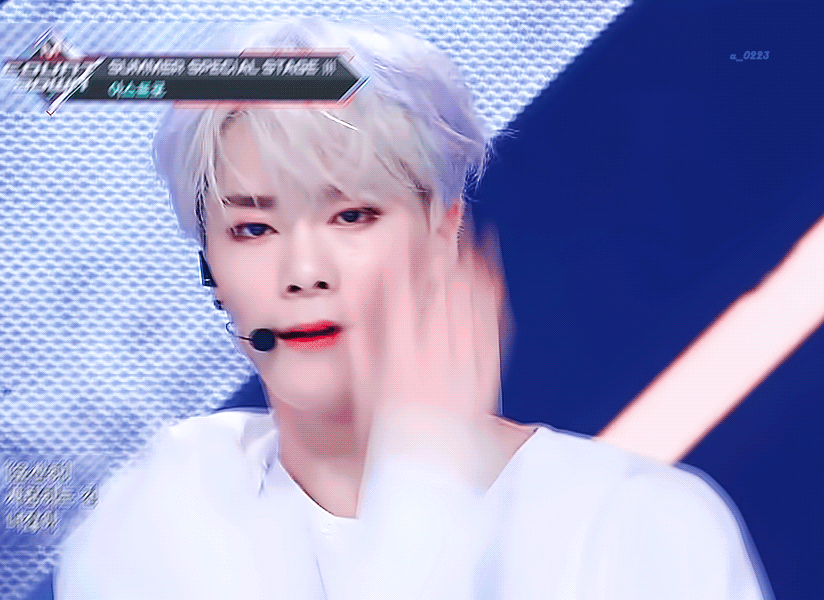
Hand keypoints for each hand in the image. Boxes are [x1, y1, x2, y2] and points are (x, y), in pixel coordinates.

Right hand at [349, 218, 510, 490]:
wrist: (430, 468)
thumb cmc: (389, 427)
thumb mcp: (363, 382)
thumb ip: (364, 335)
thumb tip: (361, 293)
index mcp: (398, 353)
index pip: (400, 288)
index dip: (405, 252)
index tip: (407, 224)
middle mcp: (433, 351)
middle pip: (440, 285)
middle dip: (441, 243)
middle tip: (444, 212)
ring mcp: (464, 359)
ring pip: (470, 298)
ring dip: (470, 260)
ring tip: (470, 230)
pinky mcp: (486, 369)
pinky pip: (492, 323)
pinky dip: (490, 293)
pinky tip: (489, 273)